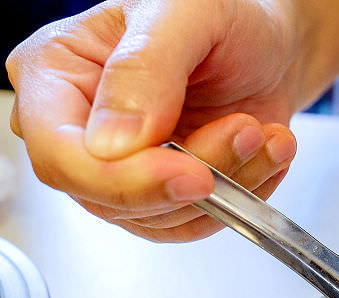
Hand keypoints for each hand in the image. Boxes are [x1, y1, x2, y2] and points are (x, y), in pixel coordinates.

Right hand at [6, 0, 300, 241]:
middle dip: (195, 176)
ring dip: (231, 182)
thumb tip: (112, 142)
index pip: (60, 155)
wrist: (267, 41)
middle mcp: (78, 128)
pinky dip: (245, 193)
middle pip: (111, 199)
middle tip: (247, 132)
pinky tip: (267, 151)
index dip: (125, 179)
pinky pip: (198, 220)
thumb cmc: (220, 10)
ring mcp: (122, 168)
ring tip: (263, 130)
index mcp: (55, 73)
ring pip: (164, 216)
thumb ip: (145, 68)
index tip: (194, 173)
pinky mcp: (165, 192)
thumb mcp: (185, 13)